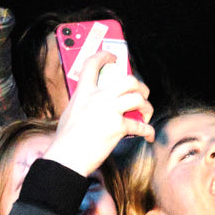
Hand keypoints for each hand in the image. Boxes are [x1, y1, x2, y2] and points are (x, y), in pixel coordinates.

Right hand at [46, 50, 153, 176]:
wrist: (66, 158)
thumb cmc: (67, 140)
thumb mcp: (71, 112)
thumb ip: (85, 102)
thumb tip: (100, 102)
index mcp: (83, 92)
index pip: (92, 64)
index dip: (105, 56)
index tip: (114, 57)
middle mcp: (97, 97)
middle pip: (128, 79)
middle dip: (140, 86)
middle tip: (141, 94)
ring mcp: (108, 110)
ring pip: (138, 98)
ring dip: (147, 107)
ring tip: (145, 116)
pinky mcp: (117, 126)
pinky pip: (141, 125)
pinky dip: (148, 131)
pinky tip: (147, 135)